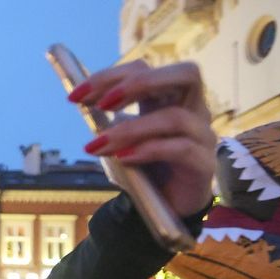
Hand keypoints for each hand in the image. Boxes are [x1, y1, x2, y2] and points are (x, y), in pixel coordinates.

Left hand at [74, 60, 215, 216]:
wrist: (165, 208)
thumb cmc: (142, 169)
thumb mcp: (117, 143)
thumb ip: (104, 121)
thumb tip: (79, 99)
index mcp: (167, 98)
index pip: (145, 70)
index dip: (110, 76)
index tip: (75, 97)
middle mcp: (191, 110)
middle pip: (185, 73)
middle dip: (140, 83)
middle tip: (103, 104)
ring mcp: (202, 136)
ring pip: (176, 118)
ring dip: (131, 129)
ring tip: (100, 145)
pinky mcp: (204, 164)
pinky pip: (181, 149)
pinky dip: (148, 150)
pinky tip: (124, 158)